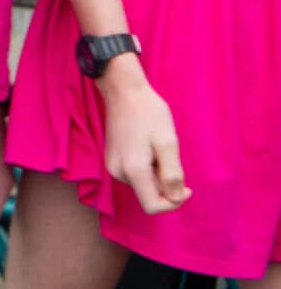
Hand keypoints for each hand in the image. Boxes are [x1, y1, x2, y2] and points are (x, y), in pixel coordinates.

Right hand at [100, 61, 190, 213]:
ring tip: (157, 148)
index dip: (174, 202)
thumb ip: (172, 174)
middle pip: (148, 194)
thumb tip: (175, 197)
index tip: (186, 185)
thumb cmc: (149, 113)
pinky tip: (147, 145)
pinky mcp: (112, 158)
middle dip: (165, 183)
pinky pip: (135, 173)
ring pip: (142, 184)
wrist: (123, 90)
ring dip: (156, 173)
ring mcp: (112, 165)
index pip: (153, 206)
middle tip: (170, 156)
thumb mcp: (168, 143)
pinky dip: (146, 167)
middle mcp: (118, 172)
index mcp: (133, 170)